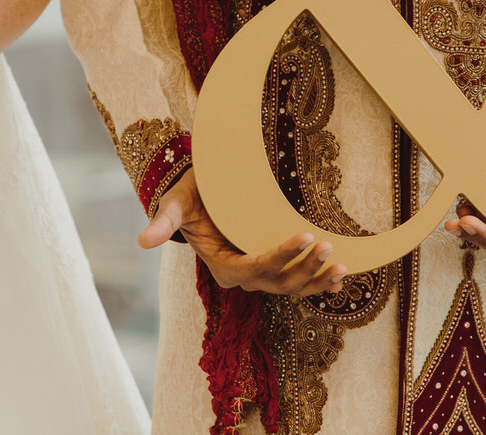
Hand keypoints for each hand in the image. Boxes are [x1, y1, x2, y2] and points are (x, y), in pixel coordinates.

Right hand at [139, 168, 346, 296]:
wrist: (201, 198)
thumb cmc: (190, 197)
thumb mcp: (176, 204)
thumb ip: (165, 222)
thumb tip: (142, 242)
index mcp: (221, 266)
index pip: (254, 268)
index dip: (281, 257)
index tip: (305, 237)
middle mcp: (242, 277)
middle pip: (278, 283)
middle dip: (306, 268)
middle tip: (329, 245)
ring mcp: (260, 277)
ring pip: (292, 288)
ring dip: (317, 279)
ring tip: (342, 266)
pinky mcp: (273, 270)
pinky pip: (297, 284)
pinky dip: (319, 284)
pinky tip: (340, 280)